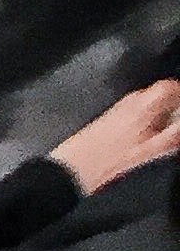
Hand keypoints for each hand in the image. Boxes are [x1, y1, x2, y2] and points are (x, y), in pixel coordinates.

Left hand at [49, 79, 179, 194]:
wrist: (80, 164)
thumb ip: (173, 136)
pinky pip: (139, 110)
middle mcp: (130, 101)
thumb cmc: (117, 158)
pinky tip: (152, 136)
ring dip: (163, 112)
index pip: (167, 87)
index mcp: (142, 105)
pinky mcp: (113, 117)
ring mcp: (120, 107)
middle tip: (179, 122)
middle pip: (159, 94)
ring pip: (149, 103)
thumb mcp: (152, 150)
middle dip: (174, 105)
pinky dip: (151, 118)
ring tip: (170, 130)